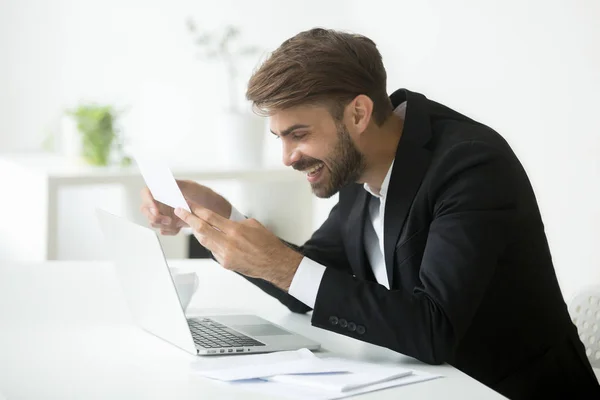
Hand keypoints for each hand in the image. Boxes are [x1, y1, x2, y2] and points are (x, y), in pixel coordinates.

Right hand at [140, 180, 231, 234]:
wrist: (215, 210)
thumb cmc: (204, 195)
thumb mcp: (192, 187)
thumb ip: (179, 186)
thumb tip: (167, 184)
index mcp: (163, 189)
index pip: (146, 193)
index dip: (147, 201)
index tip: (155, 209)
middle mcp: (161, 201)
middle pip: (146, 210)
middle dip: (155, 217)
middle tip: (168, 220)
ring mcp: (165, 213)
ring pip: (154, 222)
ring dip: (165, 224)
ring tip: (178, 222)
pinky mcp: (170, 224)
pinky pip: (164, 230)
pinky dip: (171, 230)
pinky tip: (181, 226)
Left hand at [174, 202, 302, 290]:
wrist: (274, 263)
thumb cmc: (267, 244)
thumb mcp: (253, 225)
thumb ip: (235, 223)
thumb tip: (223, 222)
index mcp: (235, 230)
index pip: (210, 217)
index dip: (197, 210)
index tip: (189, 205)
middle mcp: (229, 242)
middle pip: (202, 229)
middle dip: (189, 219)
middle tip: (180, 212)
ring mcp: (225, 254)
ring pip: (204, 241)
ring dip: (196, 231)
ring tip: (191, 224)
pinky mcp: (225, 263)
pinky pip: (212, 251)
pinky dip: (209, 243)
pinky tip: (209, 238)